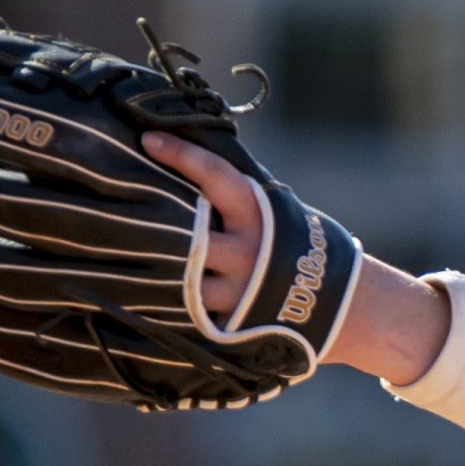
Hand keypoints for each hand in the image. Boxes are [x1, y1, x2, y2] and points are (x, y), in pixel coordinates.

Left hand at [141, 132, 448, 386]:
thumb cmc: (305, 252)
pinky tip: (140, 293)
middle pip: (189, 234)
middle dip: (154, 221)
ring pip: (181, 278)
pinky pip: (187, 312)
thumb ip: (242, 201)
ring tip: (117, 252)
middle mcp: (249, 254)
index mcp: (262, 218)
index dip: (182, 156)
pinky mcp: (231, 326)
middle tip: (117, 205)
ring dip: (152, 266)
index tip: (148, 139)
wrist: (348, 309)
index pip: (217, 177)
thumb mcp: (282, 217)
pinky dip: (165, 301)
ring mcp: (238, 294)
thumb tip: (193, 166)